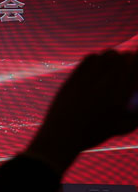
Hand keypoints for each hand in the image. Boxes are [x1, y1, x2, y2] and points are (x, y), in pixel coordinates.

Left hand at [28, 50, 137, 171]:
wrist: (62, 136)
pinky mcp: (72, 80)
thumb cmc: (92, 134)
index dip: (137, 61)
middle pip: (121, 60)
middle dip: (128, 57)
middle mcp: (104, 88)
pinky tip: (97, 60)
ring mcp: (86, 82)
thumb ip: (136, 117)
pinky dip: (96, 58)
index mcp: (118, 99)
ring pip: (104, 57)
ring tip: (114, 59)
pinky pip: (87, 61)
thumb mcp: (120, 128)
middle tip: (129, 59)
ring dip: (112, 56)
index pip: (134, 71)